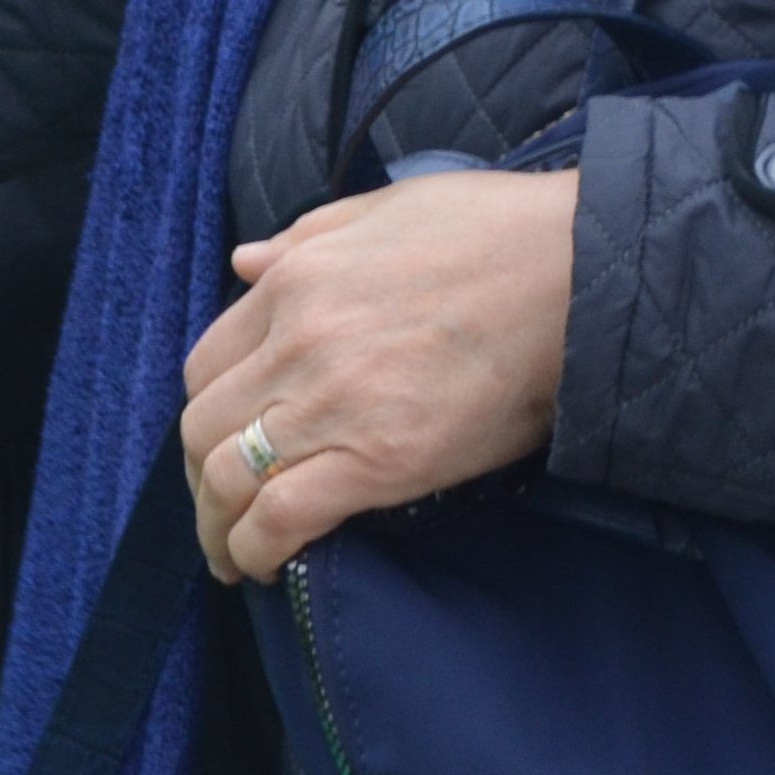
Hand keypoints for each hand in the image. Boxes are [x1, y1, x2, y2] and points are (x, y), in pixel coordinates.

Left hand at [178, 171, 578, 583]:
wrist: (575, 274)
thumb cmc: (494, 233)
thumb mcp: (383, 209)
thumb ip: (304, 238)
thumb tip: (245, 262)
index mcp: (295, 282)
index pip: (207, 363)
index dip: (207, 411)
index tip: (221, 440)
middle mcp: (297, 344)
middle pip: (204, 427)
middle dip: (199, 476)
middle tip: (221, 506)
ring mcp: (333, 405)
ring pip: (228, 479)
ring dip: (218, 525)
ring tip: (233, 553)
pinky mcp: (378, 462)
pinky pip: (282, 516)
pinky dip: (257, 548)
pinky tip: (263, 565)